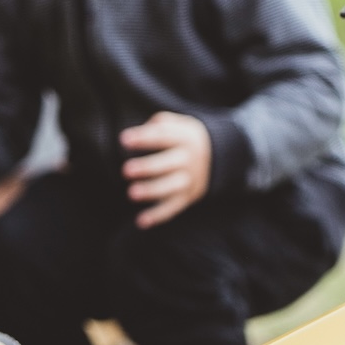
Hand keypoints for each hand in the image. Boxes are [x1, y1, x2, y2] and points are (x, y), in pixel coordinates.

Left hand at [120, 111, 210, 228]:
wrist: (220, 156)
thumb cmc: (185, 138)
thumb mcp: (180, 124)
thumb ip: (160, 123)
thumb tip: (140, 131)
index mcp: (185, 138)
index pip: (163, 136)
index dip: (143, 137)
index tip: (123, 140)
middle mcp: (189, 159)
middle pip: (168, 163)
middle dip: (147, 167)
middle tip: (126, 170)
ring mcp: (190, 180)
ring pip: (170, 187)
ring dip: (151, 191)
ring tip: (131, 193)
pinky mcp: (188, 197)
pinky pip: (173, 208)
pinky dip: (158, 216)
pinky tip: (141, 221)